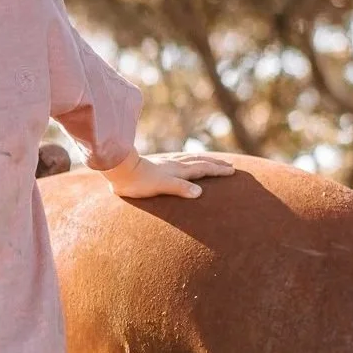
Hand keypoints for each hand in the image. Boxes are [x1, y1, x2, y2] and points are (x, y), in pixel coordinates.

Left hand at [101, 150, 235, 202]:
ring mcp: (166, 163)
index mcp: (179, 170)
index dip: (218, 170)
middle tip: (229, 165)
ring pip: (190, 159)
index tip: (232, 171)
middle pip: (200, 161)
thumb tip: (200, 193)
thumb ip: (180, 188)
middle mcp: (175, 164)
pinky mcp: (158, 165)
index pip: (203, 168)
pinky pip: (179, 160)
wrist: (120, 171)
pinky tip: (184, 162)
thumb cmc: (139, 182)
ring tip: (212, 161)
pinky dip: (189, 160)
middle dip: (215, 163)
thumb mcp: (162, 187)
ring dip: (204, 160)